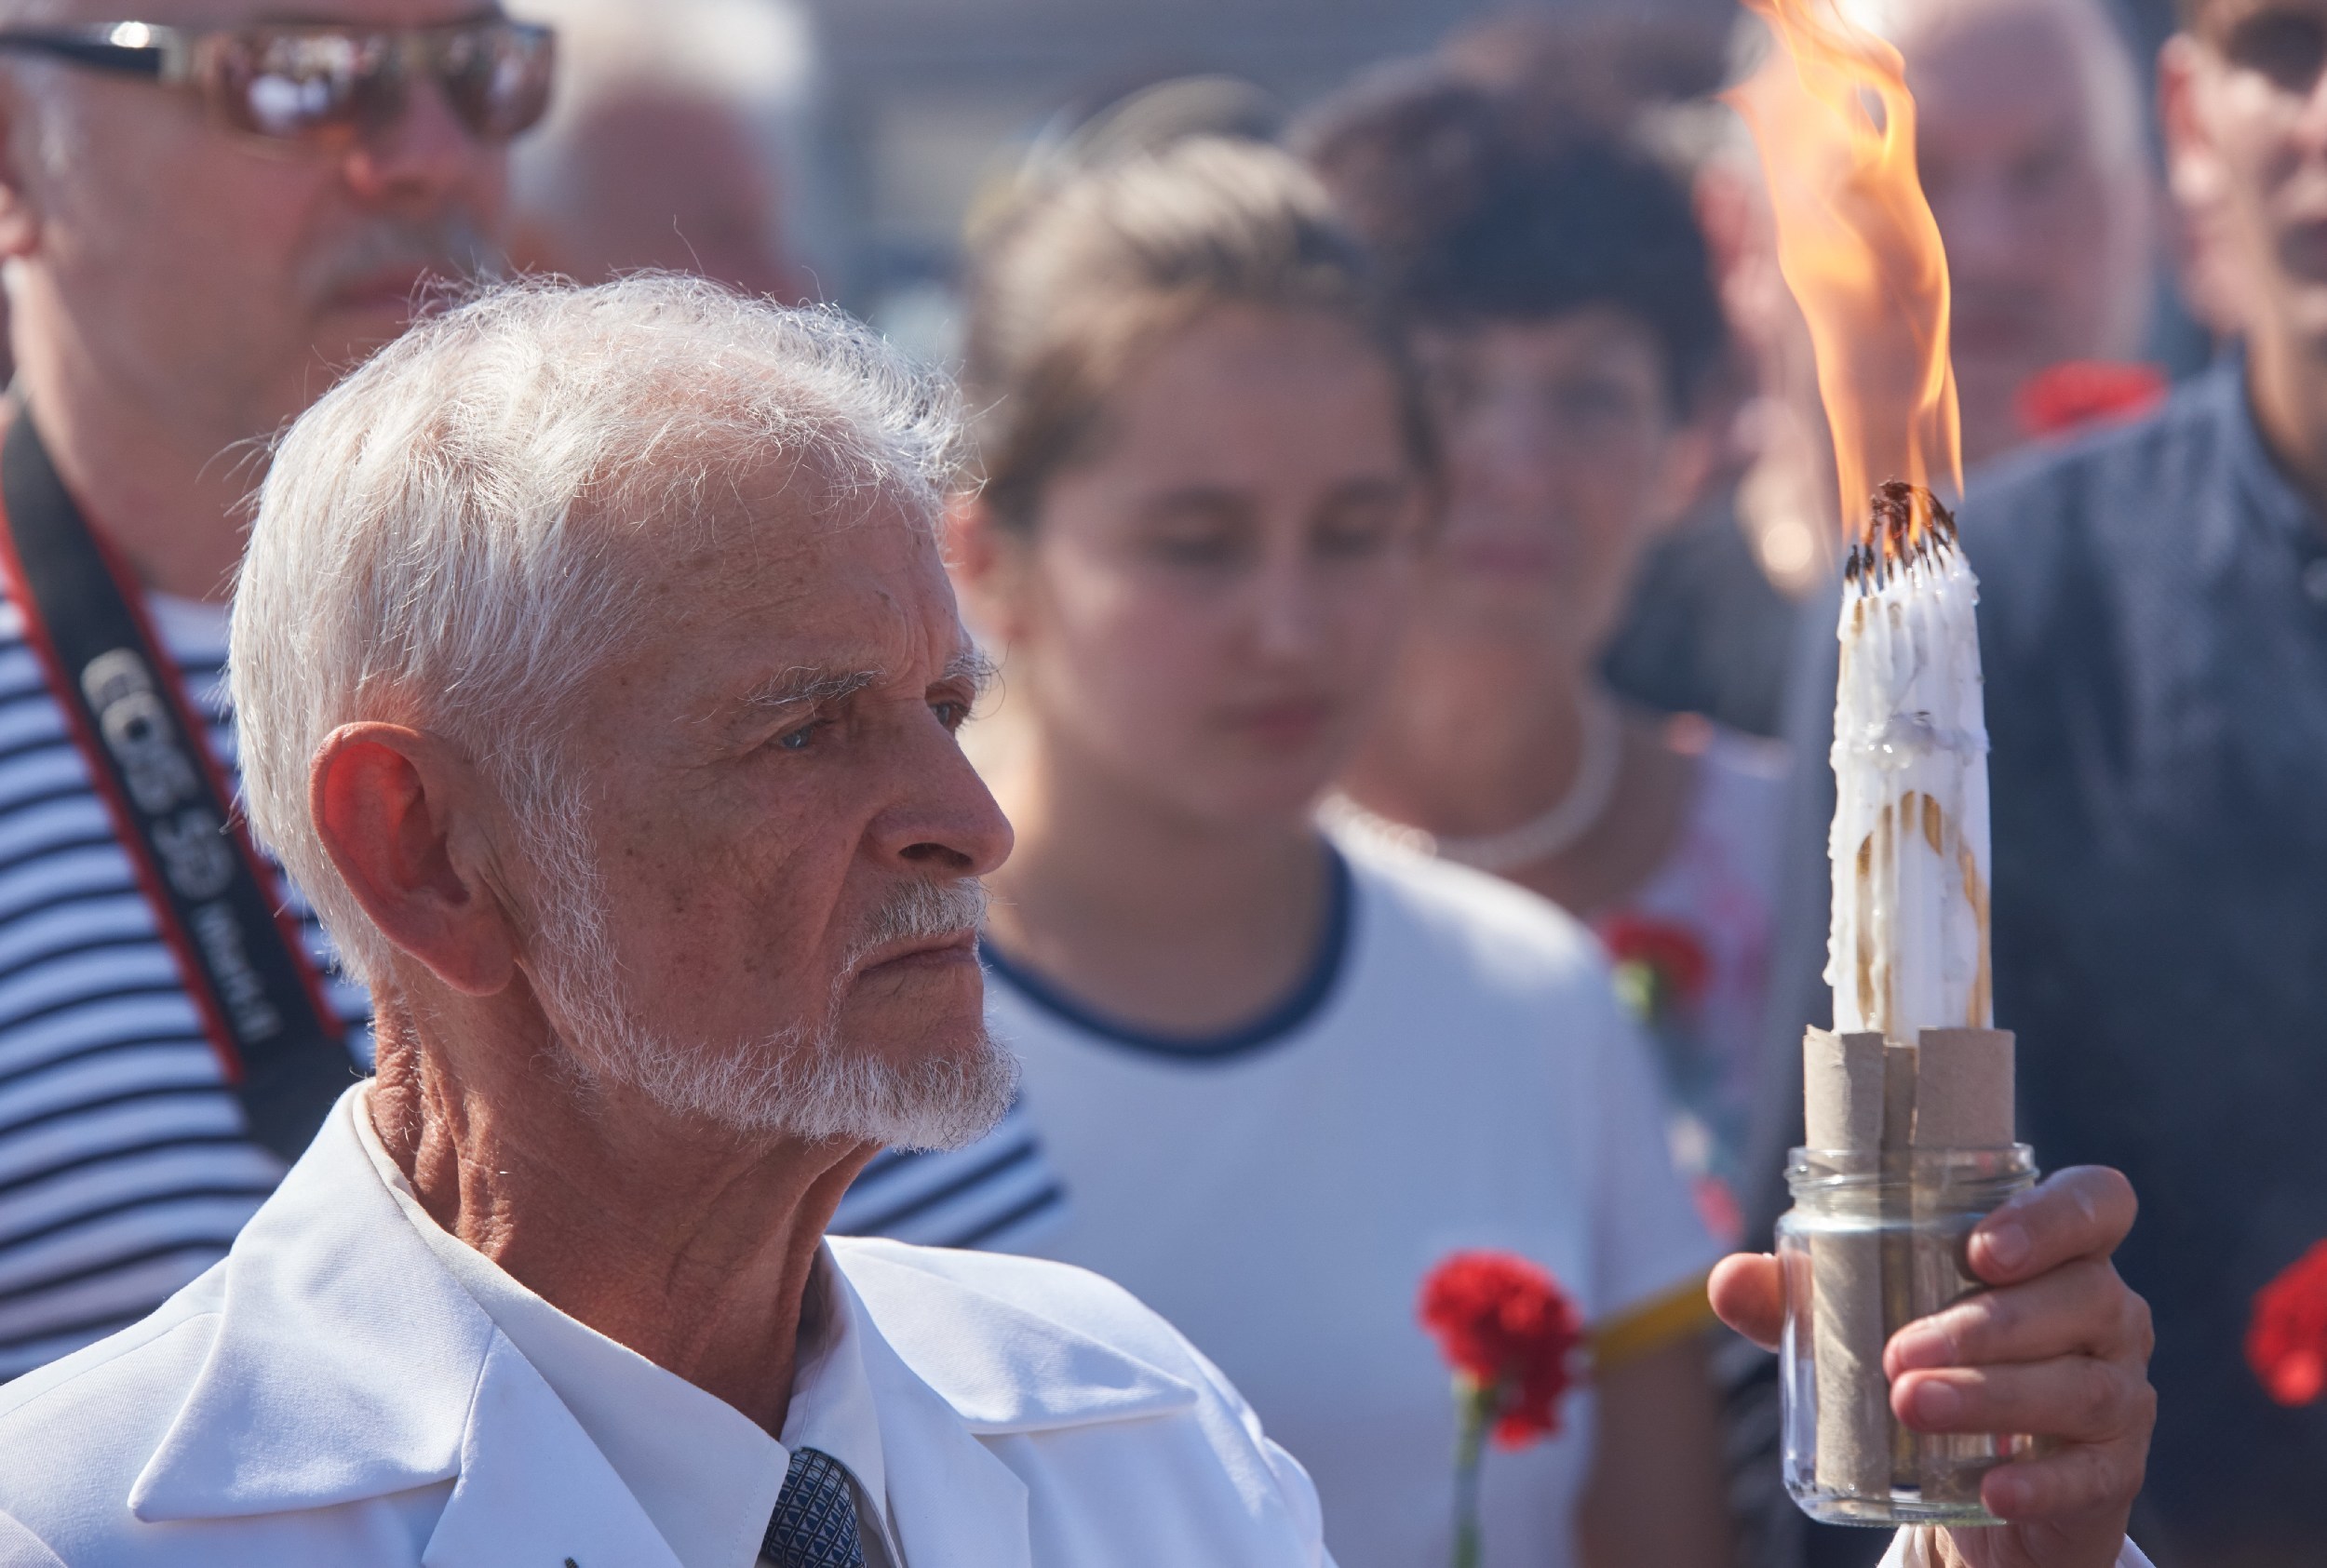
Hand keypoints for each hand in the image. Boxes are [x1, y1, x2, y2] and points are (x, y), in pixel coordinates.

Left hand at [1710, 1166, 2153, 1567]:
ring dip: (1994, 1395)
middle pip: (2082, 1297)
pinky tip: (1990, 1489)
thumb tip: (1727, 1281)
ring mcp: (2120, 1392)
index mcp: (2055, 1254)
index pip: (2096, 1203)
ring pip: (2083, 1385)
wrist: (1971, 1484)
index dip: (2052, 1216)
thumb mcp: (1863, 1324)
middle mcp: (2106, 1313)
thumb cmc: (1927, 1366)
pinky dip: (2040, 1481)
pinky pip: (2092, 1472)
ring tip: (1911, 1404)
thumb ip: (1800, 1297)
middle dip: (1987, 1324)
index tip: (1981, 1247)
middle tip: (1899, 1350)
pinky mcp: (2114, 1471)